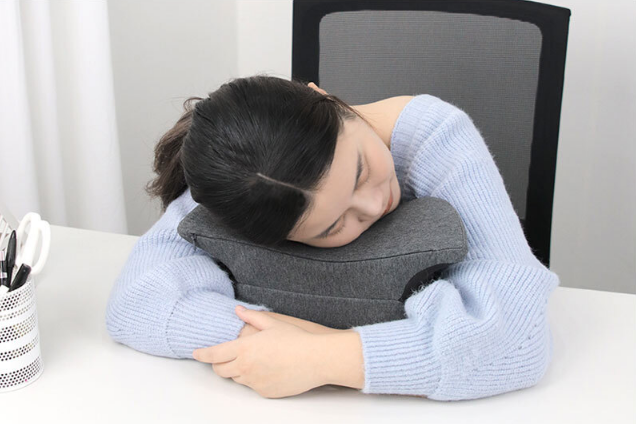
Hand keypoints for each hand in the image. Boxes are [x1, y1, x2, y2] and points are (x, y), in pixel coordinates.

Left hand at [193, 305, 329, 398]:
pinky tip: (267, 370)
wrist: (316, 360)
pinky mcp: (265, 392)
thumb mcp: (273, 324)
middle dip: (217, 364)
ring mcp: (255, 382)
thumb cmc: (296, 340)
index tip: (196, 353)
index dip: (203, 354)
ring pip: (236, 379)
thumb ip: (253, 317)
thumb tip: (239, 310)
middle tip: (223, 357)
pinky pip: (253, 387)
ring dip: (237, 371)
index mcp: (245, 349)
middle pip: (220, 370)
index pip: (214, 354)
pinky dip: (254, 379)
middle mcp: (246, 367)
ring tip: (251, 360)